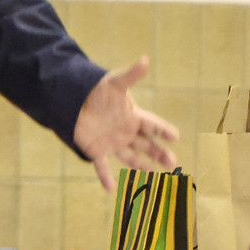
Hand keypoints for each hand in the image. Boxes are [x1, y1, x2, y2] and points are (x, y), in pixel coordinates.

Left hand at [73, 56, 179, 189]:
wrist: (73, 99)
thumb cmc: (97, 90)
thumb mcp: (114, 83)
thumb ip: (131, 75)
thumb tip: (145, 59)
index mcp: (133, 116)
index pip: (152, 124)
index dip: (164, 130)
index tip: (176, 136)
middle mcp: (126, 131)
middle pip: (147, 144)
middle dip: (160, 153)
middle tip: (172, 163)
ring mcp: (113, 142)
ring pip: (131, 157)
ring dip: (142, 166)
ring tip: (153, 175)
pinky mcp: (97, 150)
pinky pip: (103, 166)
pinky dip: (106, 177)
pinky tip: (110, 189)